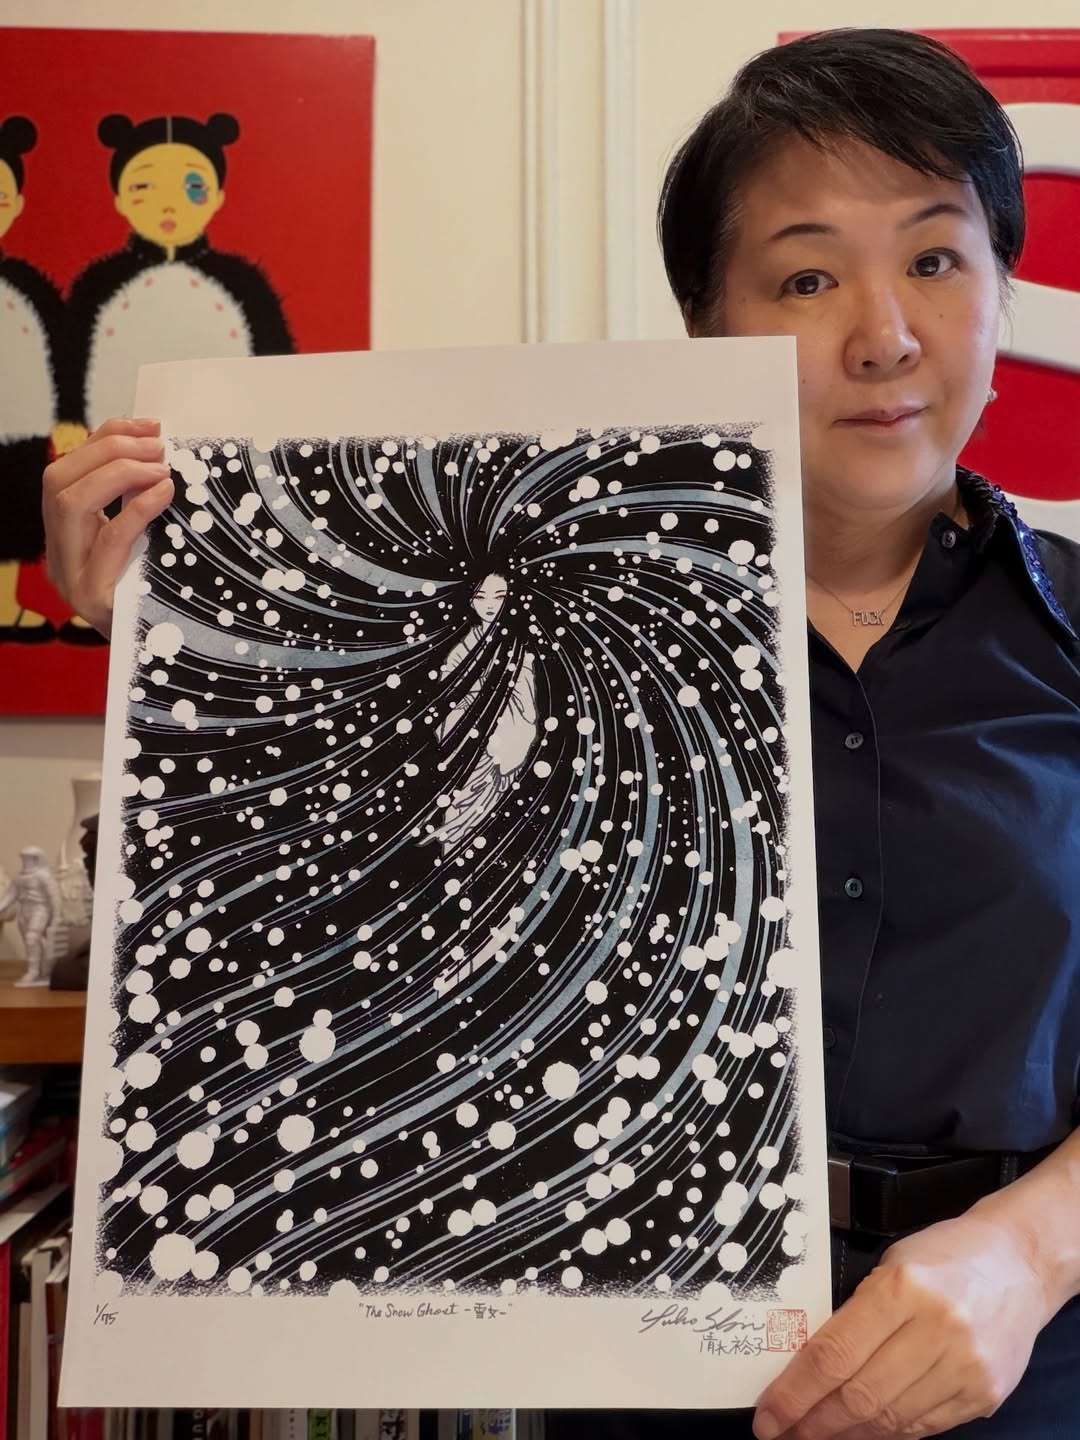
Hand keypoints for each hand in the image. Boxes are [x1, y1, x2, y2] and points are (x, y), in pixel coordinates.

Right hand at [42, 416, 172, 638]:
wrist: (158, 661)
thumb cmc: (157, 601)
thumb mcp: (146, 548)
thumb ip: (140, 509)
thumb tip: (165, 458)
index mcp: (66, 537)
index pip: (67, 471)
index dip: (104, 438)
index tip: (148, 425)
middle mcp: (59, 555)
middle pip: (58, 480)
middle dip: (108, 450)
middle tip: (157, 445)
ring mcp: (71, 578)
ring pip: (69, 503)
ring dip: (117, 473)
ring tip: (160, 466)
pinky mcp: (94, 599)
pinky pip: (108, 542)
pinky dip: (135, 510)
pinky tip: (163, 494)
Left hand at [753, 1209, 1050, 1437]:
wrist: (1019, 1262)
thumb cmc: (945, 1255)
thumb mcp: (891, 1265)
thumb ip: (856, 1314)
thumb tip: (810, 1365)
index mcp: (903, 1289)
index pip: (834, 1354)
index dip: (795, 1392)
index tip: (770, 1414)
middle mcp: (937, 1329)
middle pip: (860, 1394)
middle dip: (815, 1422)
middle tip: (785, 1432)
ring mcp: (966, 1367)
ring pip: (891, 1419)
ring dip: (848, 1433)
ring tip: (818, 1434)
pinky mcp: (985, 1393)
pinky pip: (925, 1426)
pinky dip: (889, 1432)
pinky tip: (863, 1430)